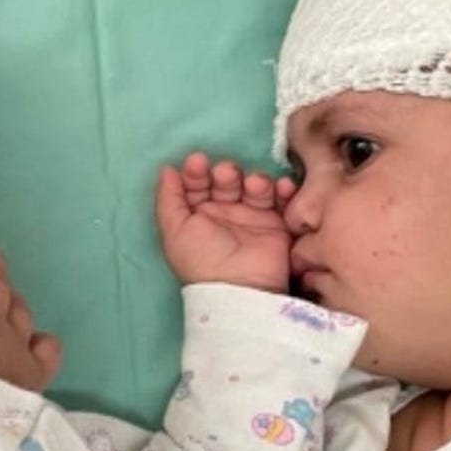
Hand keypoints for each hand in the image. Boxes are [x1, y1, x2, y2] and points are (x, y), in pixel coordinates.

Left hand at [155, 152, 297, 292]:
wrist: (242, 288)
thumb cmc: (203, 259)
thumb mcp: (175, 230)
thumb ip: (168, 198)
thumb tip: (166, 169)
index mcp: (199, 217)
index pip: (197, 185)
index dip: (196, 171)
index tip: (197, 162)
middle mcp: (225, 215)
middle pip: (227, 181)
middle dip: (226, 173)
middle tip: (226, 175)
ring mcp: (252, 218)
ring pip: (254, 185)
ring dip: (255, 179)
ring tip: (253, 186)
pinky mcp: (278, 224)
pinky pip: (282, 199)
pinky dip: (283, 189)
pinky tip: (280, 187)